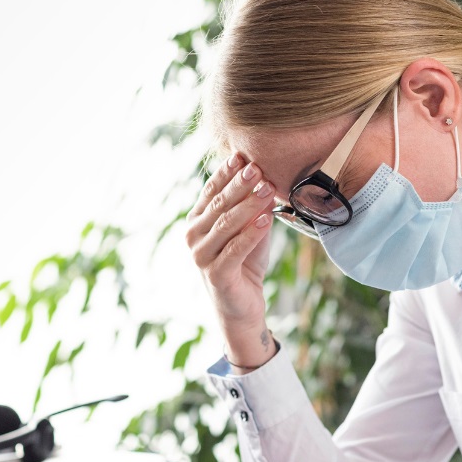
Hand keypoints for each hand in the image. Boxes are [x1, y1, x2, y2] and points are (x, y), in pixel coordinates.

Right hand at [185, 153, 275, 365]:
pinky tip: (266, 219)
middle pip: (219, 204)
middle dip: (240, 184)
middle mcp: (192, 236)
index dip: (226, 173)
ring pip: (226, 224)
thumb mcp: (250, 229)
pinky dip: (251, 233)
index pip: (211, 190)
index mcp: (197, 221)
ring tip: (268, 190)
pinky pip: (235, 249)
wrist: (242, 306)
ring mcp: (201, 256)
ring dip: (249, 205)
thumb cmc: (245, 263)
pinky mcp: (215, 274)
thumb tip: (265, 179)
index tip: (243, 155)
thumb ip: (254, 207)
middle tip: (258, 168)